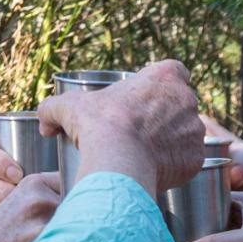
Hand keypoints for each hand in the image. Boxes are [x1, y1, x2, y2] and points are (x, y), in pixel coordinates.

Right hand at [39, 60, 203, 194]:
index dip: (161, 86)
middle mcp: (187, 99)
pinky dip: (177, 164)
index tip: (146, 99)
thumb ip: (54, 108)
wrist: (119, 163)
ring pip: (187, 133)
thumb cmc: (98, 127)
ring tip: (149, 153)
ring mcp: (195, 130)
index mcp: (165, 76)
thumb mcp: (69, 107)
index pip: (174, 72)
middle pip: (182, 104)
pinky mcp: (196, 158)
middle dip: (168, 115)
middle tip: (144, 131)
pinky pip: (189, 159)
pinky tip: (159, 170)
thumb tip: (45, 124)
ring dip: (174, 140)